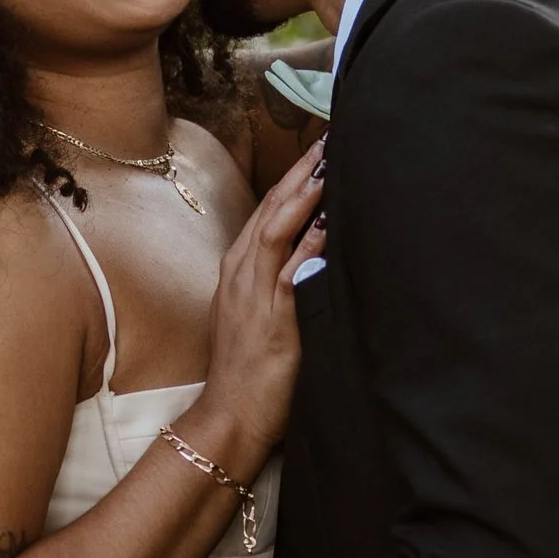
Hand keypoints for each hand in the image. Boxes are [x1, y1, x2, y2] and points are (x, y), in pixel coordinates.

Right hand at [193, 143, 325, 474]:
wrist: (228, 418)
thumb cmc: (248, 374)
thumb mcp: (259, 318)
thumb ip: (281, 284)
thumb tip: (313, 256)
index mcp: (238, 272)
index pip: (266, 213)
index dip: (292, 179)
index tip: (319, 151)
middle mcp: (241, 276)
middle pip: (271, 210)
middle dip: (300, 172)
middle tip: (330, 139)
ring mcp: (252, 296)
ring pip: (275, 231)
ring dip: (303, 196)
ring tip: (329, 164)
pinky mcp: (270, 322)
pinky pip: (289, 274)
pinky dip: (307, 245)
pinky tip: (329, 223)